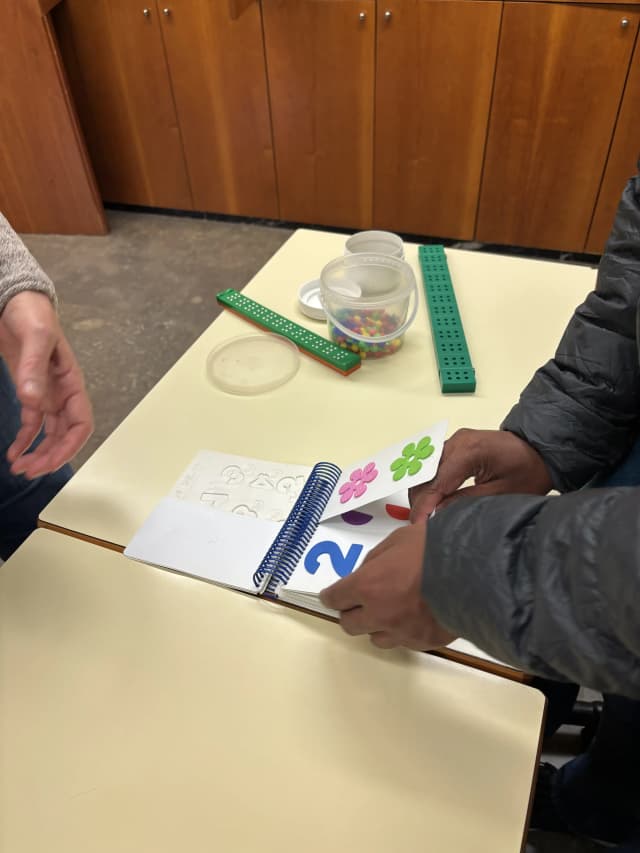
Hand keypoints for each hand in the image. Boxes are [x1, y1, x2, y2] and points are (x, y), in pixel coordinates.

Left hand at [0, 291, 92, 477]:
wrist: (15, 300)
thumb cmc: (32, 313)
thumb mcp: (36, 336)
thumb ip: (34, 368)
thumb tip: (33, 402)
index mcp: (72, 382)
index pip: (81, 424)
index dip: (70, 447)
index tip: (49, 463)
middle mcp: (62, 393)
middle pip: (65, 436)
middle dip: (49, 457)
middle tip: (27, 472)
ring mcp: (46, 394)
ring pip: (49, 434)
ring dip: (38, 453)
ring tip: (19, 468)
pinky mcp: (30, 392)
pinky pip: (32, 424)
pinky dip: (24, 440)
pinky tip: (13, 453)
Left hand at [320, 522, 455, 650]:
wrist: (475, 571)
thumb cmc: (434, 548)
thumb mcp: (397, 540)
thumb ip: (375, 560)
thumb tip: (365, 573)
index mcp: (368, 586)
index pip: (335, 598)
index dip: (331, 596)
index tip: (332, 595)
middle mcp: (379, 614)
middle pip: (349, 624)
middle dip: (351, 612)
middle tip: (359, 602)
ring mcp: (402, 632)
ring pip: (375, 638)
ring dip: (376, 625)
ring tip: (390, 611)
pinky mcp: (424, 642)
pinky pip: (404, 642)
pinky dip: (403, 631)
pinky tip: (415, 617)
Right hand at [409, 428, 552, 521]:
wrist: (540, 450)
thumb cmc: (528, 471)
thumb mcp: (500, 494)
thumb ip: (465, 502)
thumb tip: (436, 514)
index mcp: (469, 450)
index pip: (437, 482)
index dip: (424, 506)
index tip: (418, 527)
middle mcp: (457, 441)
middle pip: (425, 473)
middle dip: (420, 500)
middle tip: (421, 525)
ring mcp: (455, 440)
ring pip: (426, 469)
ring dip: (423, 492)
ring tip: (425, 516)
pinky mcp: (455, 445)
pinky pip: (434, 465)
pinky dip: (430, 483)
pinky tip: (432, 501)